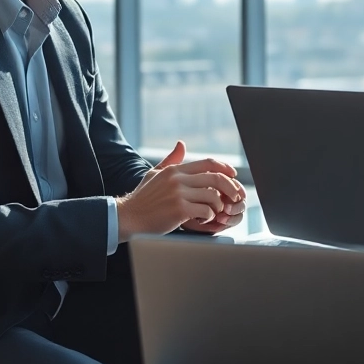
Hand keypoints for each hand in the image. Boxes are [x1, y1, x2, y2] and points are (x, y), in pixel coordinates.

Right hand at [117, 141, 246, 240]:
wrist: (128, 217)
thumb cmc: (142, 198)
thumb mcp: (154, 174)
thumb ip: (171, 160)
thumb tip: (181, 144)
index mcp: (175, 170)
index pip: (208, 163)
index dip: (224, 168)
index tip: (233, 176)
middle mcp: (178, 179)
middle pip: (215, 178)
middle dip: (231, 188)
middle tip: (235, 197)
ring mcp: (178, 194)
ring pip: (213, 195)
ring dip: (218, 206)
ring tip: (212, 211)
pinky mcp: (179, 210)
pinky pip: (205, 210)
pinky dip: (208, 216)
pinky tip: (202, 219)